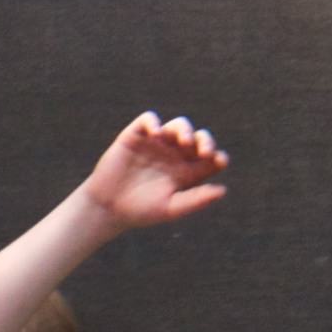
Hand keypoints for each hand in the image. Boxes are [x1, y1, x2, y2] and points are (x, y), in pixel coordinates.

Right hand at [81, 110, 228, 230]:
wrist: (108, 208)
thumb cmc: (141, 211)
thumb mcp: (171, 208)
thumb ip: (196, 200)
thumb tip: (223, 190)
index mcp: (187, 172)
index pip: (210, 159)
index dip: (218, 157)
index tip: (219, 161)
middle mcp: (175, 155)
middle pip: (198, 139)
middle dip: (205, 140)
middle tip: (204, 151)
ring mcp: (157, 143)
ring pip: (178, 126)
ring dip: (184, 129)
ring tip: (184, 141)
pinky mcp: (137, 136)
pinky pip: (149, 120)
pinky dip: (154, 122)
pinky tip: (156, 133)